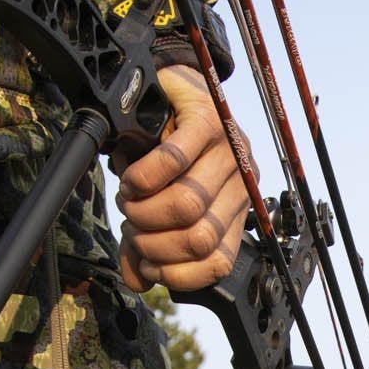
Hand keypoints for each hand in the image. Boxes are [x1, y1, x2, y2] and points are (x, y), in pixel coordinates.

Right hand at [115, 66, 252, 292]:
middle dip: (151, 240)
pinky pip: (174, 161)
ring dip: (143, 209)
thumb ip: (145, 244)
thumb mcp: (154, 203)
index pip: (218, 263)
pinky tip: (131, 177)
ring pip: (187, 205)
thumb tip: (137, 281)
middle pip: (198, 238)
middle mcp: (239, 185)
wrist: (163, 87)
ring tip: (128, 197)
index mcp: (234, 212)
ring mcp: (229, 152)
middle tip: (131, 222)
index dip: (176, 273)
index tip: (146, 261)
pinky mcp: (208, 120)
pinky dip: (143, 177)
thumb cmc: (159, 149)